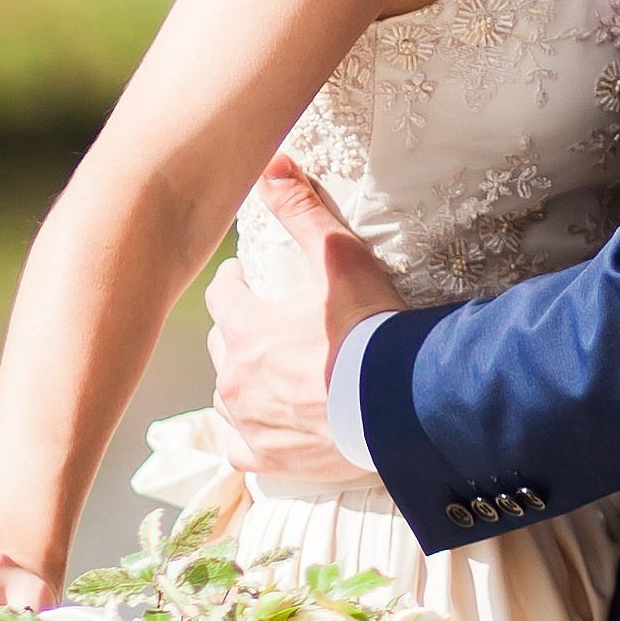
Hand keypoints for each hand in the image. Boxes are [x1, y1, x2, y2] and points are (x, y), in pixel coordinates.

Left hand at [208, 156, 403, 486]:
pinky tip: (267, 428)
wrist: (398, 403)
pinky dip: (250, 434)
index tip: (248, 279)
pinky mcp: (267, 458)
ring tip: (271, 375)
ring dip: (244, 382)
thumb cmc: (369, 327)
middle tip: (269, 327)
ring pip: (227, 396)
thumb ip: (300, 209)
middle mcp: (234, 376)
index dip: (236, 283)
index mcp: (244, 326)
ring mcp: (248, 421)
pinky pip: (240, 447)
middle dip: (240, 332)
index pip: (221, 294)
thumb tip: (269, 162)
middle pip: (222, 345)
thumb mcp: (338, 257)